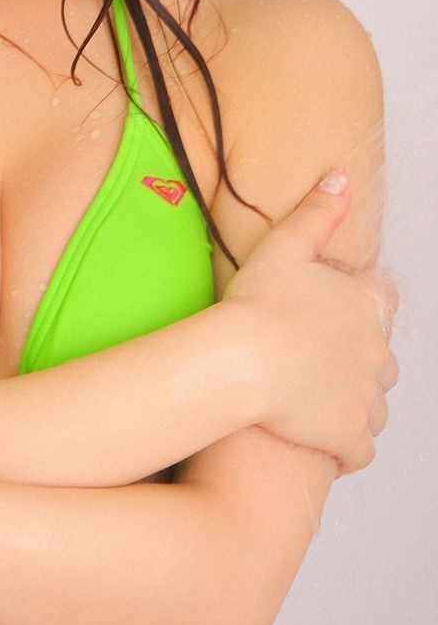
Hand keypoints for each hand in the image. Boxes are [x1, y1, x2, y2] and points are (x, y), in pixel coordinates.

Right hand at [223, 170, 401, 475]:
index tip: (335, 317)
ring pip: (375, 404)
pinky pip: (360, 449)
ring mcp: (367, 397)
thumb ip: (317, 211)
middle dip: (356, 361)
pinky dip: (345, 447)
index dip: (362, 309)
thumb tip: (342, 175)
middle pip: (381, 359)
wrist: (239, 361)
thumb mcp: (284, 245)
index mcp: (366, 306)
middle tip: (315, 362)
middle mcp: (377, 352)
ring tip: (316, 402)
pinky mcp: (351, 436)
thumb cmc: (255, 304)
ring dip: (353, 404)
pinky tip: (319, 440)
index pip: (385, 304)